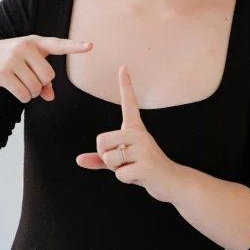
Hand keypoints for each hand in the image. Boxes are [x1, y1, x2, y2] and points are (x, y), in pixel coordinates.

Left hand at [75, 65, 183, 203]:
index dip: (125, 85)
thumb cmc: (144, 169)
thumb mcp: (121, 161)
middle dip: (107, 158)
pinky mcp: (147, 165)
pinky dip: (125, 179)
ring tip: (134, 168)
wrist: (171, 182)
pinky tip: (139, 176)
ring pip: (109, 159)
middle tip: (125, 163)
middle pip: (102, 141)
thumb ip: (100, 159)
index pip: (129, 103)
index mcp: (134, 129)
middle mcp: (139, 134)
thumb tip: (78, 160)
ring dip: (117, 170)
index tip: (123, 67)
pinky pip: (119, 173)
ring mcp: (144, 148)